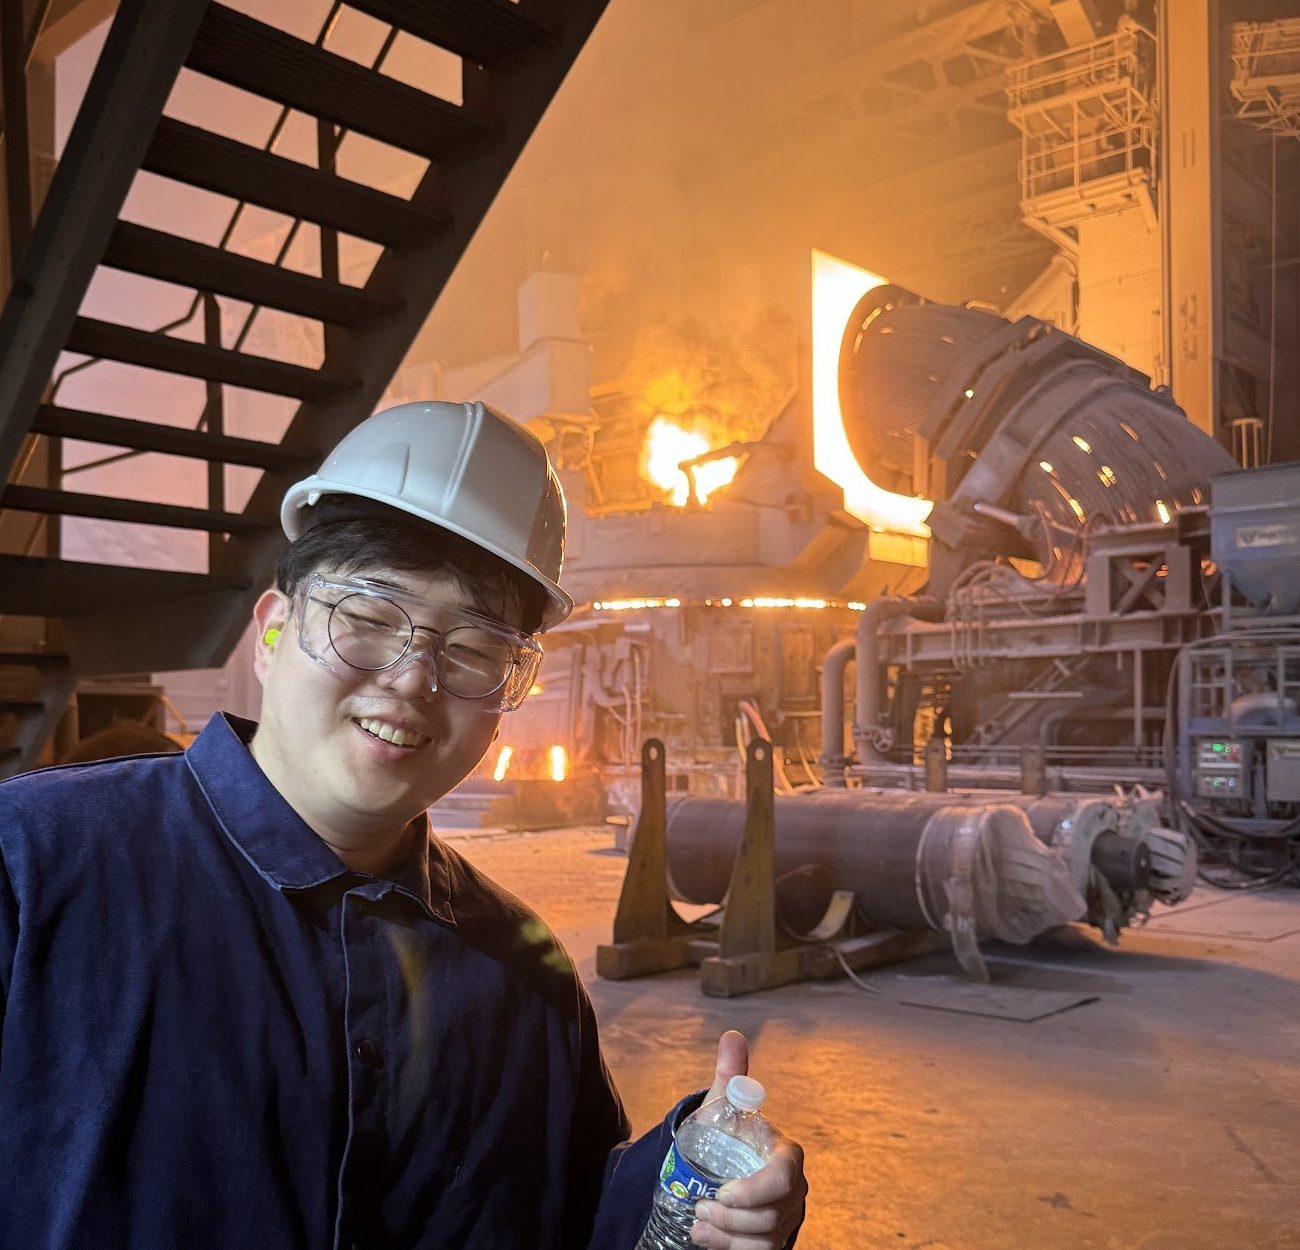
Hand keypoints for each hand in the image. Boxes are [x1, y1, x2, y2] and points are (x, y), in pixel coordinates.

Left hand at [689, 1031, 806, 1248]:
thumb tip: (731, 1034)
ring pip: (766, 1239)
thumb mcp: (727, 1105)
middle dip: (733, 1217)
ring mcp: (787, 1218)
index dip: (755, 1190)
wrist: (728, 1167)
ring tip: (698, 1224)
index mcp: (787, 1155)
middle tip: (699, 1207)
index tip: (722, 1192)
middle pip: (772, 1215)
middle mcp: (794, 1190)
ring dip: (729, 1238)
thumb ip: (731, 1074)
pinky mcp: (775, 1239)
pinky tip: (706, 1239)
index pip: (783, 1177)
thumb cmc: (730, 1134)